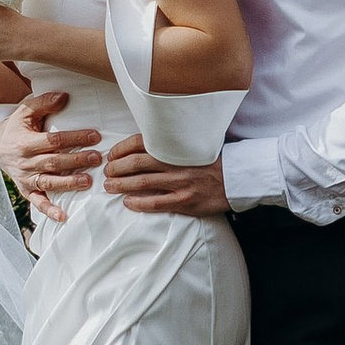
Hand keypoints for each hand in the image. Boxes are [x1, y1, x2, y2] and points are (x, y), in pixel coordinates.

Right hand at [0, 82, 100, 223]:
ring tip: (87, 182)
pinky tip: (63, 216)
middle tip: (97, 159)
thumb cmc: (19, 126)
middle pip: (53, 162)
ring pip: (48, 183)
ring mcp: (25, 179)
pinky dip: (49, 211)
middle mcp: (25, 162)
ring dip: (68, 184)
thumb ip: (44, 102)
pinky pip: (37, 203)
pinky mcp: (26, 190)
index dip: (74, 138)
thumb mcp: (27, 110)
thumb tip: (65, 96)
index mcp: (25, 142)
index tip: (95, 136)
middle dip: (76, 161)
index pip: (53, 141)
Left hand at [104, 139, 234, 220]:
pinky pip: (156, 203)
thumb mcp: (193, 145)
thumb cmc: (213, 160)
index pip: (141, 142)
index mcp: (176, 146)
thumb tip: (146, 141)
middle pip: (137, 163)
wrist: (237, 178)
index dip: (122, 148)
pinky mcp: (185, 201)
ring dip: (122, 184)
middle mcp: (176, 163)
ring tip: (109, 186)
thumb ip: (172, 143)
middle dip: (117, 167)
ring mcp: (180, 183)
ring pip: (143, 183)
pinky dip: (139, 203)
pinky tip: (127, 202)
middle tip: (107, 171)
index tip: (112, 154)